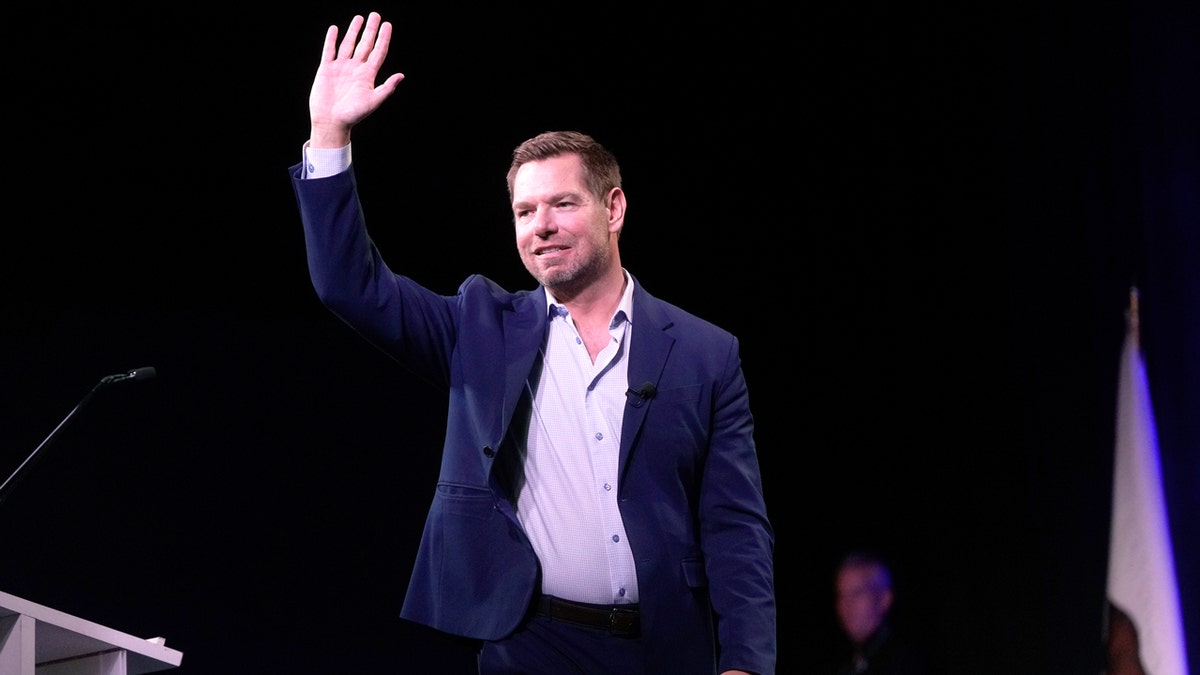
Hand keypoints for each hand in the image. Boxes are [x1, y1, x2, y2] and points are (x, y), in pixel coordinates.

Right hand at [308, 12, 404, 147]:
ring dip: (353, 31)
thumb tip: (401, 75)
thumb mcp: (373, 101)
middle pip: (365, 44)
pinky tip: (335, 29)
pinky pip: (329, 50)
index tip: (387, 25)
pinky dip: (331, 40)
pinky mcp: (326, 69)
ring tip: (359, 18)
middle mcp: (355, 69)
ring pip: (348, 44)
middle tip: (375, 15)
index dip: (383, 38)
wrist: (331, 122)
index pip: (378, 52)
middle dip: (370, 30)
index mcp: (368, 75)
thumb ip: (387, 88)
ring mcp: (341, 68)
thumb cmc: (353, 115)